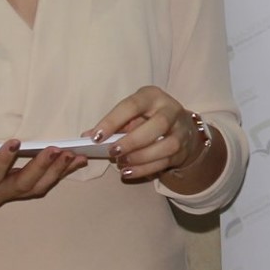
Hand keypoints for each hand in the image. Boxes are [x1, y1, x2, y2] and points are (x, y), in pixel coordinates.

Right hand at [0, 139, 83, 208]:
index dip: (2, 161)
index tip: (14, 141)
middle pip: (22, 186)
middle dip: (40, 168)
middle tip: (56, 150)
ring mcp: (9, 194)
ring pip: (37, 188)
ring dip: (57, 172)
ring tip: (73, 155)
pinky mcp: (18, 190)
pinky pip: (43, 184)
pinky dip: (60, 173)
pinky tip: (76, 160)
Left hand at [91, 86, 206, 183]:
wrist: (182, 129)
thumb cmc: (148, 119)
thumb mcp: (133, 114)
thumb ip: (113, 125)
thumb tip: (87, 136)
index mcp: (153, 96)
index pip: (132, 105)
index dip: (113, 121)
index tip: (95, 137)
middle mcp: (171, 110)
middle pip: (158, 124)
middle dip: (133, 140)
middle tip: (113, 152)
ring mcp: (181, 131)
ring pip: (167, 145)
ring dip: (141, 157)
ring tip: (121, 164)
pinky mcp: (182, 150)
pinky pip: (166, 162)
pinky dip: (145, 169)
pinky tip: (128, 172)